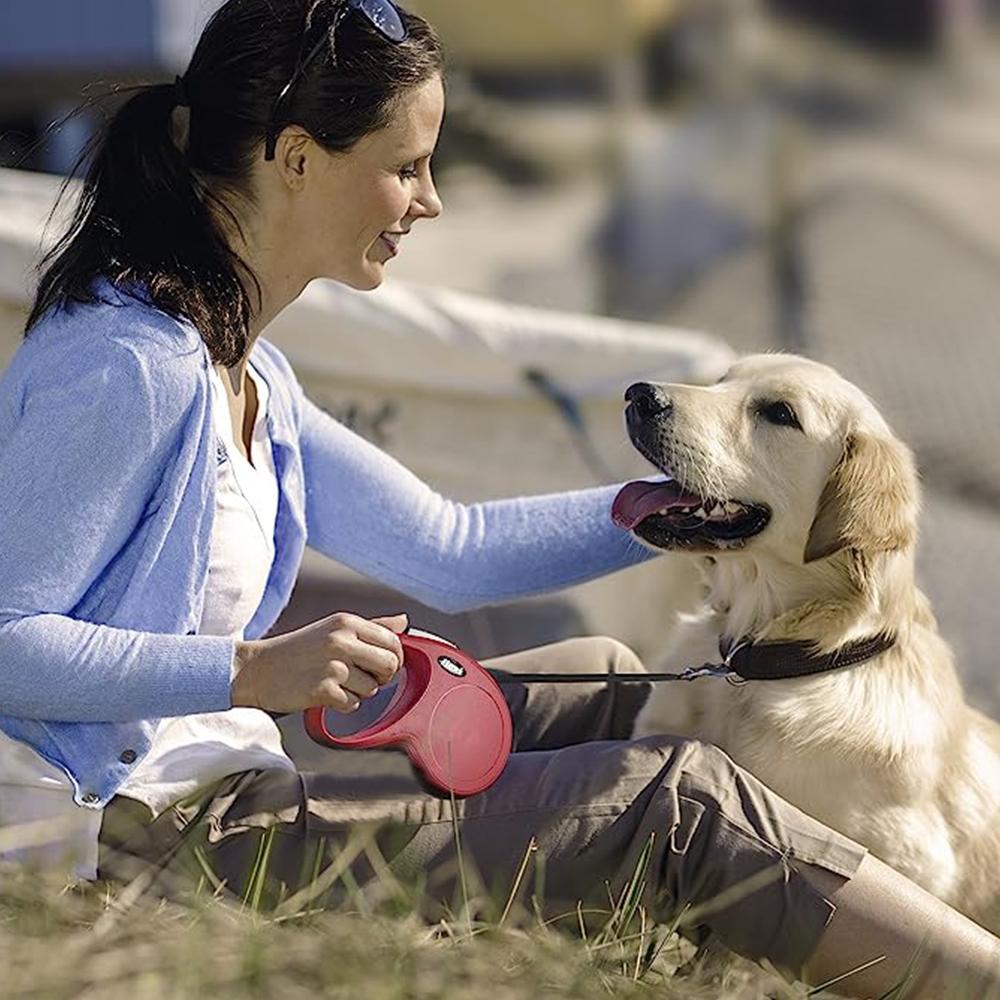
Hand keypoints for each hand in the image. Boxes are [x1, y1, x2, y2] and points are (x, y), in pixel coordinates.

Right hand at [231, 611, 407, 713]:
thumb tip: (404, 622)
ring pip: (373, 689)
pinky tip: (327, 694)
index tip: (383, 665)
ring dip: (359, 692)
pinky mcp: (323, 691)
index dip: (394, 657)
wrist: (256, 669)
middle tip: (364, 678)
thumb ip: (371, 626)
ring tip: (336, 683)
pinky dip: (344, 704)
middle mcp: (341, 641)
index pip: (393, 640)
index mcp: (346, 622)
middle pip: (390, 665)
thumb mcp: (333, 628)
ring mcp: (332, 666)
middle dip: (383, 677)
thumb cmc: (297, 650)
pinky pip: (354, 704)